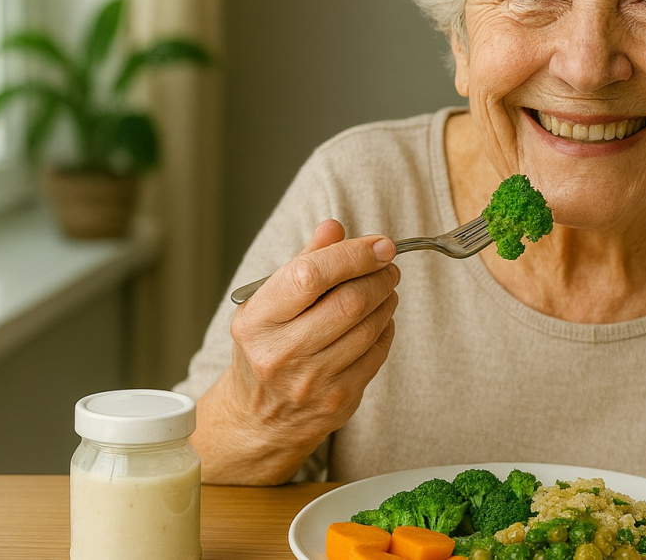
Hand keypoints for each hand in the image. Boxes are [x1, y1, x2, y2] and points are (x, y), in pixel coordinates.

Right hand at [196, 219, 398, 483]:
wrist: (258, 418)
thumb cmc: (266, 349)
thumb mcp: (268, 304)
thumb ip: (303, 263)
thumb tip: (334, 227)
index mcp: (257, 320)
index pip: (309, 275)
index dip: (353, 255)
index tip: (380, 244)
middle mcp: (280, 352)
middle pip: (348, 302)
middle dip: (378, 277)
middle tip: (388, 266)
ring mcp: (310, 381)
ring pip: (368, 328)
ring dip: (386, 300)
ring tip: (385, 289)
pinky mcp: (337, 399)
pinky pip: (376, 354)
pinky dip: (385, 329)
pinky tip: (379, 320)